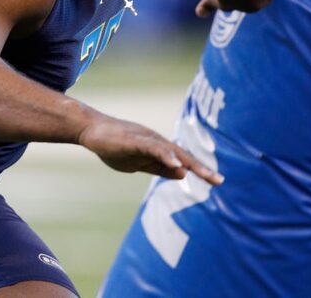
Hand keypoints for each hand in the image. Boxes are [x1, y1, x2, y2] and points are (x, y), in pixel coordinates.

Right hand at [77, 116, 223, 185]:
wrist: (91, 130)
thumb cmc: (114, 145)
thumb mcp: (140, 162)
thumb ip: (160, 167)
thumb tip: (182, 173)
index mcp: (158, 149)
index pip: (182, 160)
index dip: (199, 169)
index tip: (217, 181)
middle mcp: (156, 142)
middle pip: (182, 155)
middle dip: (201, 168)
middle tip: (219, 181)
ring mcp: (146, 139)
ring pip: (172, 151)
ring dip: (189, 162)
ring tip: (204, 174)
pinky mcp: (134, 140)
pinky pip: (153, 148)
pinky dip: (166, 156)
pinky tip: (176, 164)